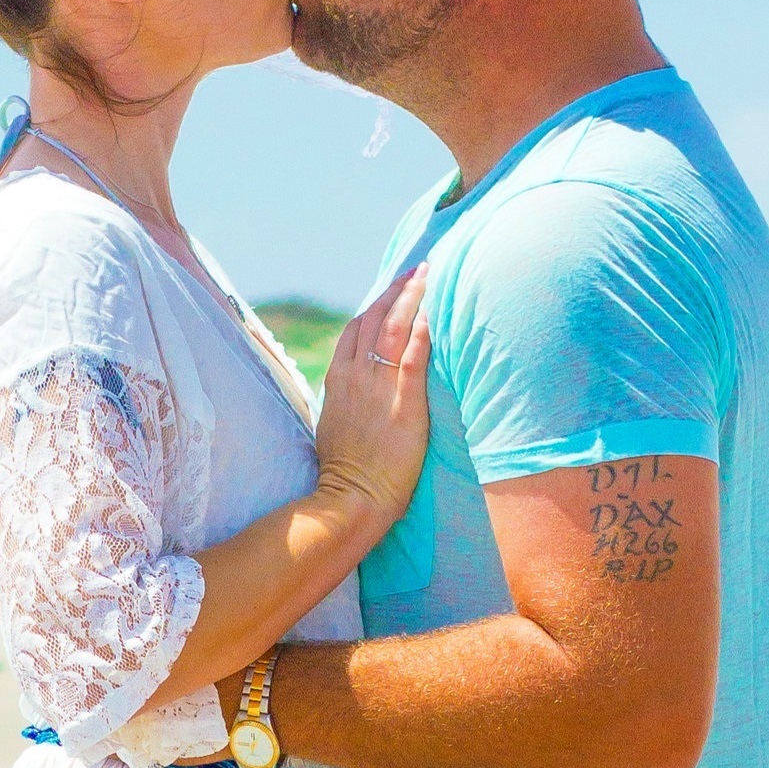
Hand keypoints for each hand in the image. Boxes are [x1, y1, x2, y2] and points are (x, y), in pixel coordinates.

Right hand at [313, 265, 432, 529]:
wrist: (350, 498)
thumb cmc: (346, 472)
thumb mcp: (335, 426)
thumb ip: (347, 402)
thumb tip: (356, 396)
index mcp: (338, 380)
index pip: (356, 329)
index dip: (375, 305)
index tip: (391, 289)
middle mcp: (355, 376)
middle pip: (376, 318)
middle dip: (396, 290)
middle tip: (415, 269)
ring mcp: (378, 387)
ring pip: (395, 328)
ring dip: (411, 298)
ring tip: (427, 276)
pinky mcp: (403, 403)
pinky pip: (413, 358)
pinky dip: (422, 332)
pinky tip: (433, 313)